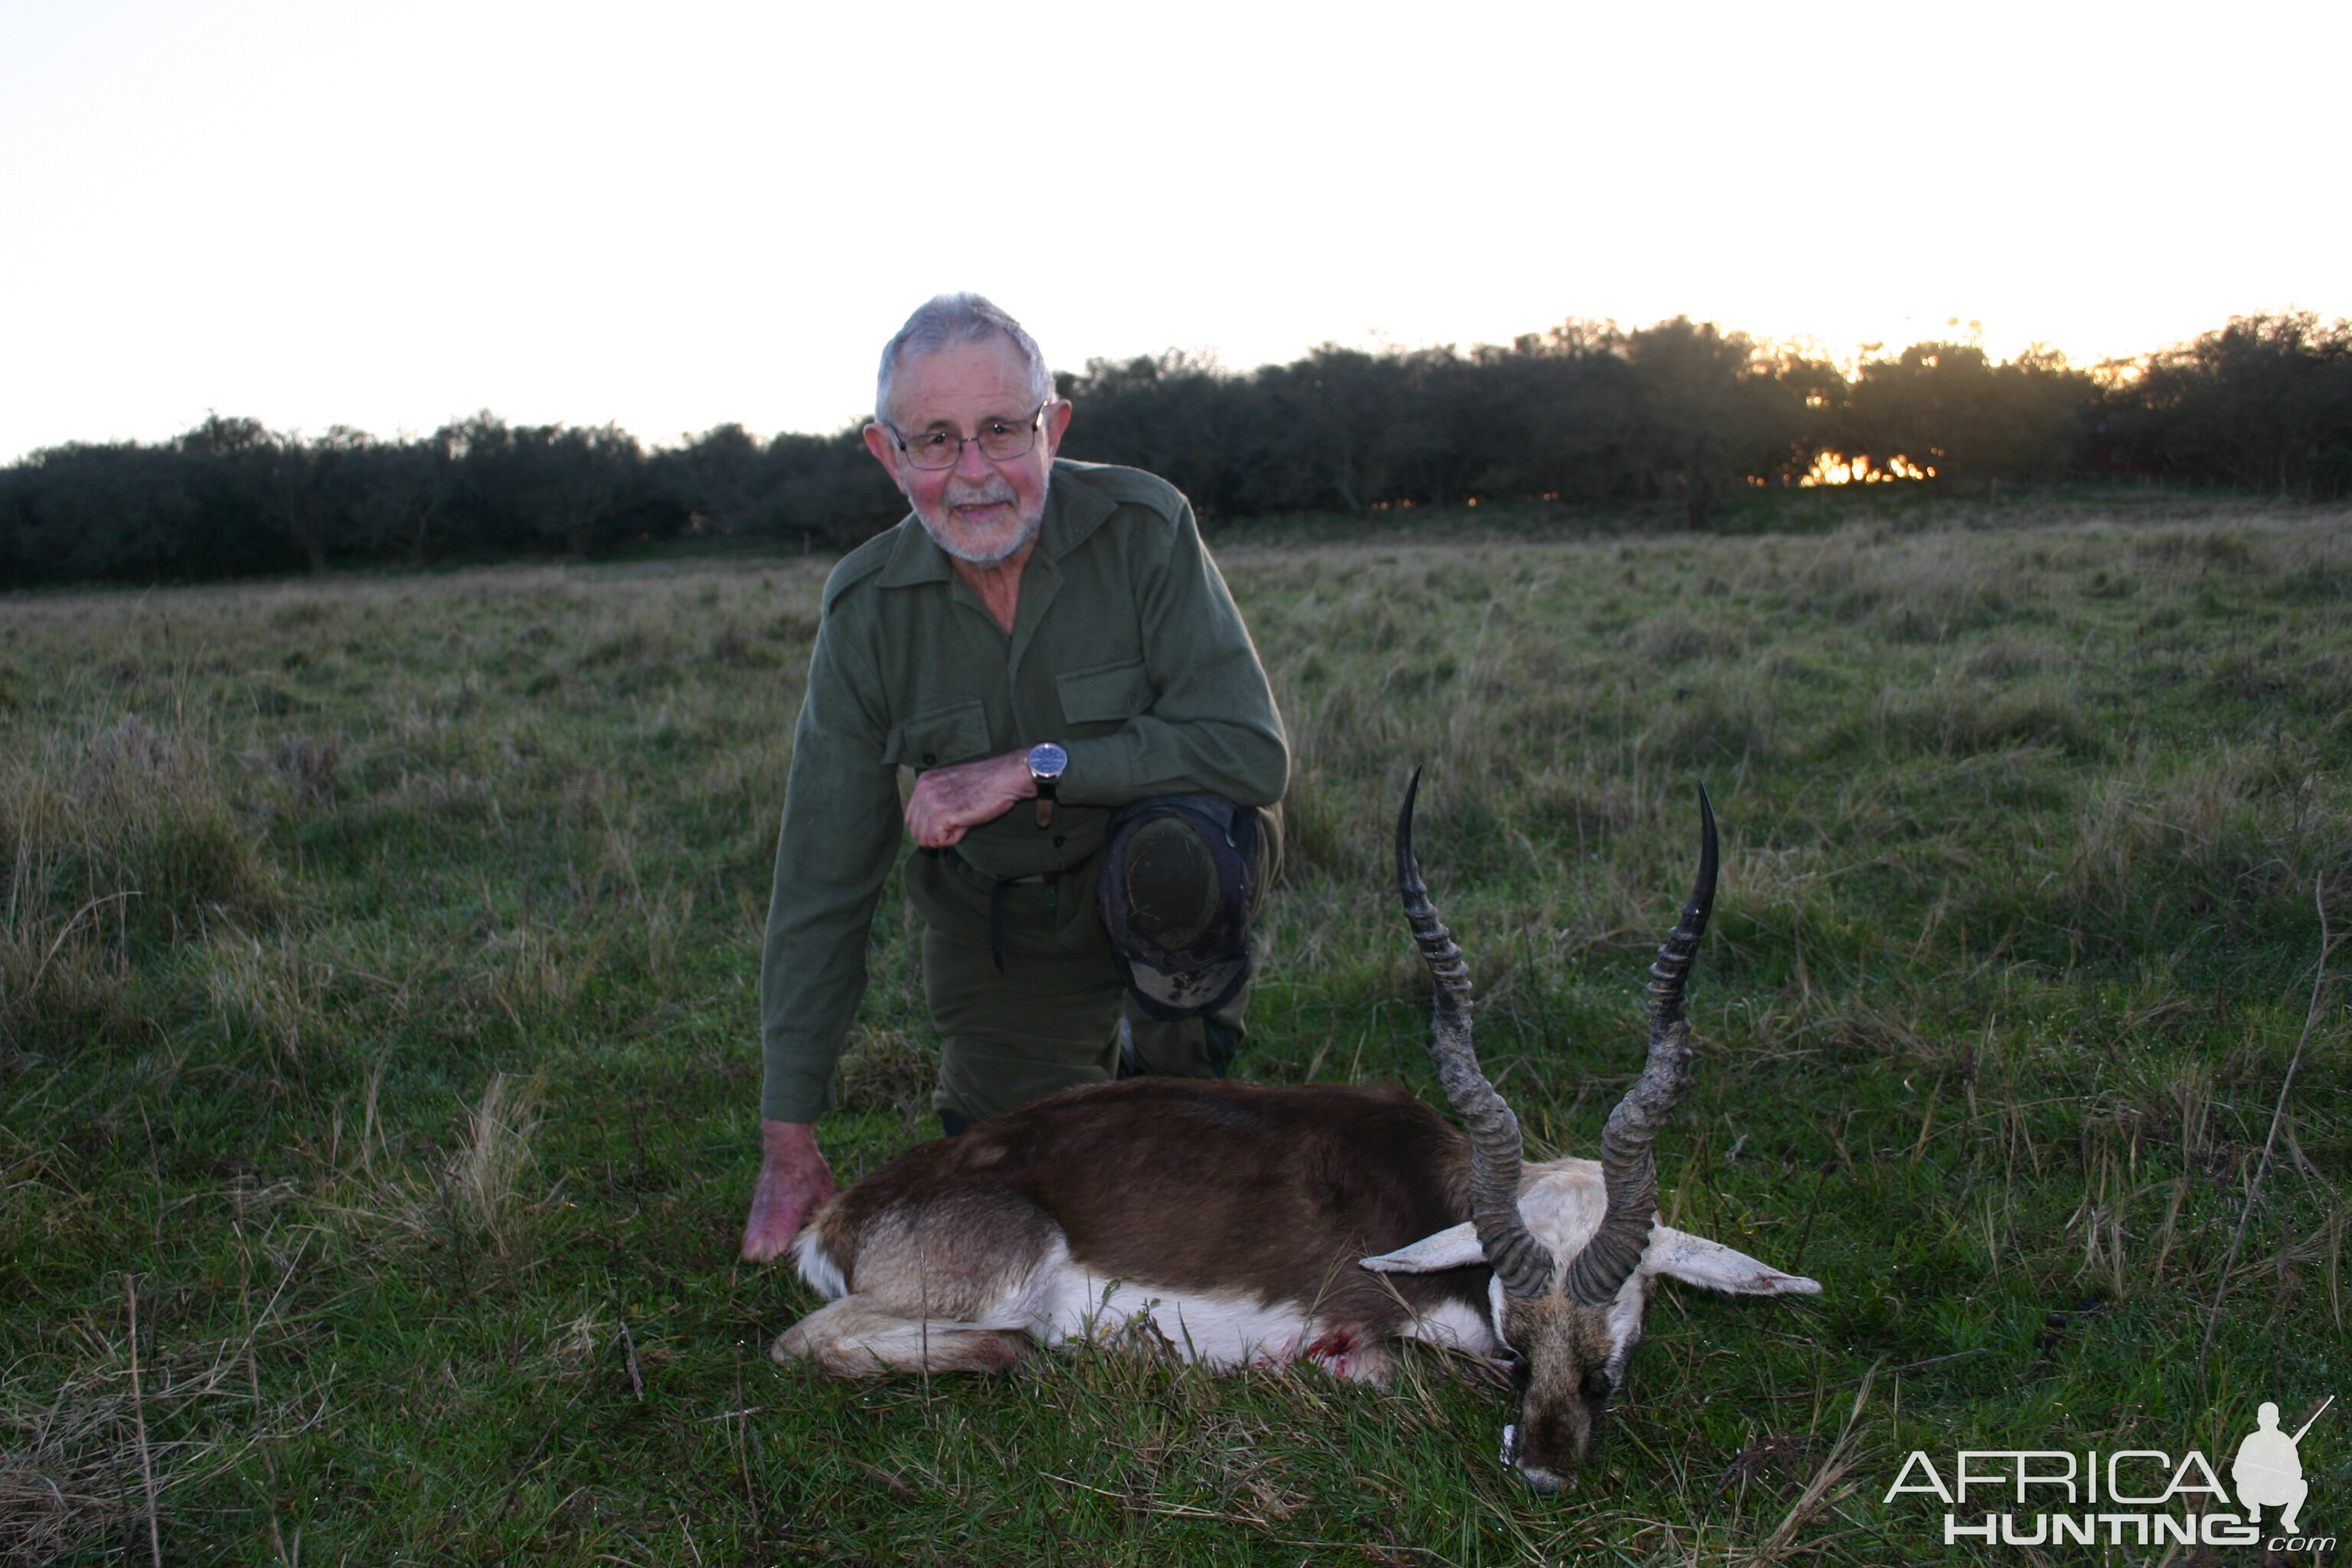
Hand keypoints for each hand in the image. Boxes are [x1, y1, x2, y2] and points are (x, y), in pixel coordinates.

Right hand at [740, 1119, 835, 1262]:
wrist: (787, 1147)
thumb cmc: (809, 1171)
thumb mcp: (824, 1196)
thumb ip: (819, 1219)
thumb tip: (819, 1235)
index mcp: (782, 1221)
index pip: (769, 1254)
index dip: (781, 1255)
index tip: (793, 1246)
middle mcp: (764, 1219)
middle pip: (750, 1253)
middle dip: (763, 1255)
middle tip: (782, 1244)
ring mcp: (756, 1211)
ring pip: (748, 1239)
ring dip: (762, 1240)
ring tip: (781, 1230)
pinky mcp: (755, 1203)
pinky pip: (752, 1224)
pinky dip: (761, 1227)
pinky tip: (779, 1216)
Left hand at [904, 749, 1035, 848]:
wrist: (1005, 777)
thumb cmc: (986, 784)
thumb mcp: (953, 786)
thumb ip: (937, 800)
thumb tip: (930, 827)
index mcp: (924, 781)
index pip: (911, 817)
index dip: (930, 827)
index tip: (951, 821)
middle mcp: (923, 789)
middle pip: (915, 830)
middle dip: (934, 835)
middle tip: (958, 824)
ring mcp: (931, 801)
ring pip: (923, 837)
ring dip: (944, 837)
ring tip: (963, 823)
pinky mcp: (942, 813)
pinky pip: (937, 840)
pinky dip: (952, 839)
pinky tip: (964, 825)